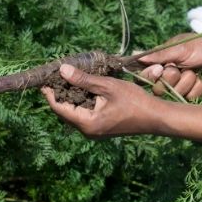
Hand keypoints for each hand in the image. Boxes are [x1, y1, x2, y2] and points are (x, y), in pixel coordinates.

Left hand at [41, 64, 163, 137]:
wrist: (156, 117)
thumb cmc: (134, 101)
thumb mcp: (108, 86)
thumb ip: (83, 79)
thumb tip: (62, 70)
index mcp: (87, 123)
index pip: (59, 108)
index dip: (50, 93)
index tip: (45, 78)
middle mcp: (87, 131)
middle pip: (64, 112)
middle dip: (59, 93)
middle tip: (56, 75)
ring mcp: (94, 131)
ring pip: (73, 113)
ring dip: (70, 96)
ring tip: (67, 78)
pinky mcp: (101, 128)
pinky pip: (83, 114)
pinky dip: (80, 101)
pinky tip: (82, 88)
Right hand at [138, 35, 201, 98]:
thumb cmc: (193, 45)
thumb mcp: (176, 48)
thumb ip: (158, 55)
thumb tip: (138, 55)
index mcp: (156, 65)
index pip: (142, 78)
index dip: (151, 76)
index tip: (161, 68)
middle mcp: (163, 77)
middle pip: (158, 90)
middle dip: (171, 78)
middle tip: (178, 67)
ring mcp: (176, 86)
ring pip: (175, 94)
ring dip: (187, 80)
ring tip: (192, 69)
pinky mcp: (188, 92)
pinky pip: (189, 97)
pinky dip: (197, 86)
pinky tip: (198, 77)